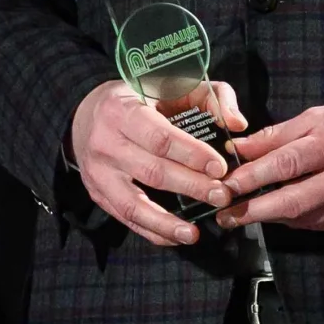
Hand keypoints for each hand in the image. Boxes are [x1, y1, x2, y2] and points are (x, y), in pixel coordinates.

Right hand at [68, 80, 244, 246]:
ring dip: (167, 222)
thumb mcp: (171, 85)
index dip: (192, 154)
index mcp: (123, 110)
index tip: (220, 167)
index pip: (160, 137)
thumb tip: (238, 123)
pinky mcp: (97, 193)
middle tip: (221, 196)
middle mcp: (106, 142)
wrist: (85, 115)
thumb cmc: (140, 100)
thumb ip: (211, 97)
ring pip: (134, 203)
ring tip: (195, 233)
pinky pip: (126, 218)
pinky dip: (152, 231)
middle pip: (152, 171)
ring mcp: (98, 172)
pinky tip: (176, 237)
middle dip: (191, 186)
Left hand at [215, 98, 323, 231]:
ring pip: (305, 218)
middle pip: (293, 201)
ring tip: (246, 213)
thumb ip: (279, 135)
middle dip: (254, 210)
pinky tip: (282, 213)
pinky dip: (297, 220)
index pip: (286, 163)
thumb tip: (240, 149)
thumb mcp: (322, 116)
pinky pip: (321, 225)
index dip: (252, 177)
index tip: (226, 186)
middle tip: (225, 215)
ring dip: (272, 217)